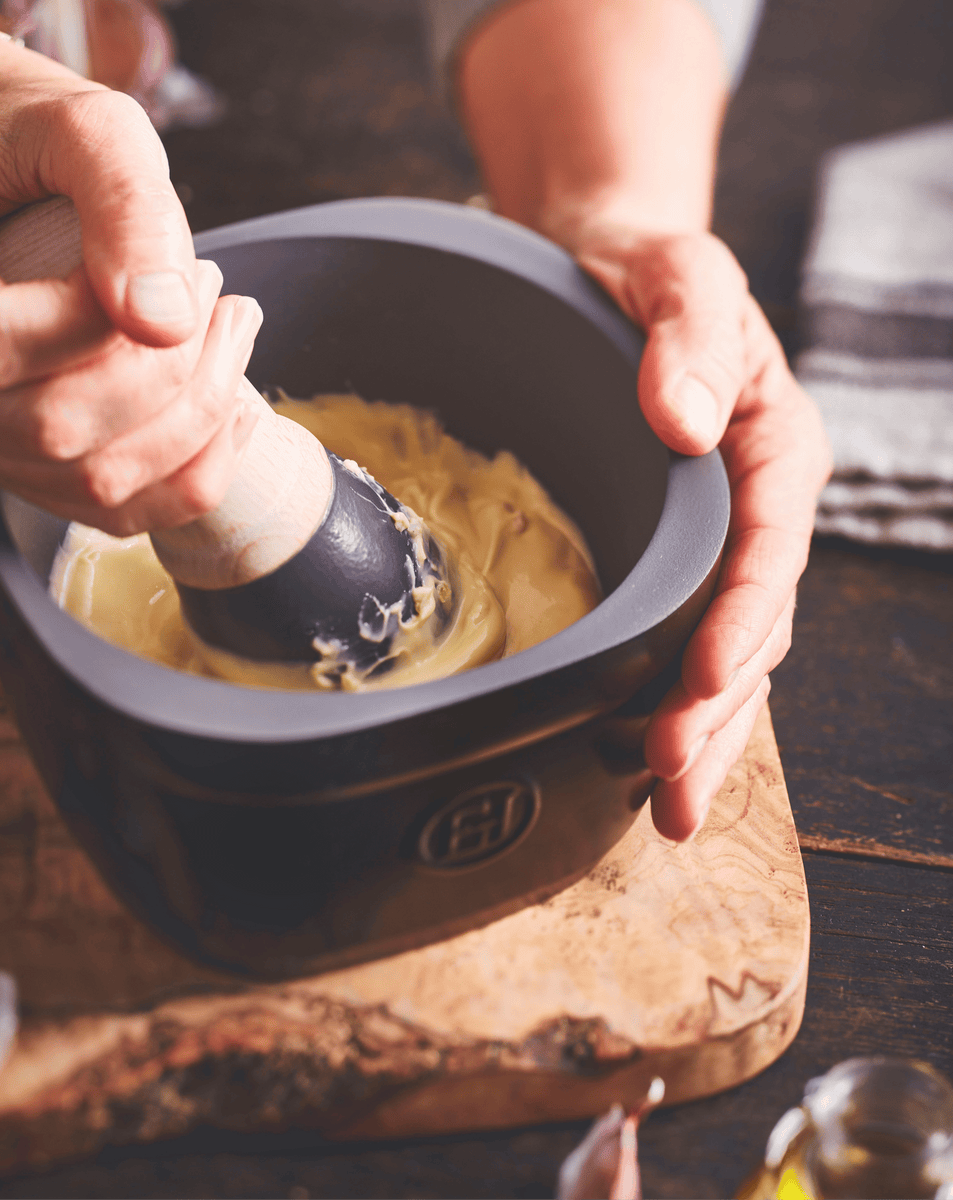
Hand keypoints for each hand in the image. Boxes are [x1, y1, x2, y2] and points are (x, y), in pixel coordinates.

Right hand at [0, 75, 262, 534]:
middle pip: (50, 429)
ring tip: (228, 339)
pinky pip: (107, 512)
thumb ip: (125, 207)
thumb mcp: (89, 128)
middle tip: (220, 300)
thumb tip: (165, 323)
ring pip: (89, 483)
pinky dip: (186, 475)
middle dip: (170, 375)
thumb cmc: (37, 144)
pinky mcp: (5, 469)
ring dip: (191, 424)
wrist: (10, 175)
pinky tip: (227, 409)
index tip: (184, 272)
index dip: (106, 324)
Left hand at [572, 225, 831, 840]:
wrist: (607, 268)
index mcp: (774, 446)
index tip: (702, 678)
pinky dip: (671, 702)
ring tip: (666, 807)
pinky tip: (639, 758)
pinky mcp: (675, 560)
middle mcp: (756, 509)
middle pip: (753, 624)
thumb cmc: (647, 267)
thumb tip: (684, 420)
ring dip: (700, 731)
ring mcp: (718, 543)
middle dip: (715, 708)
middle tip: (669, 782)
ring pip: (726, 653)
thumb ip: (690, 333)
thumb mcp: (675, 273)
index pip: (770, 548)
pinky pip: (685, 641)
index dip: (741, 619)